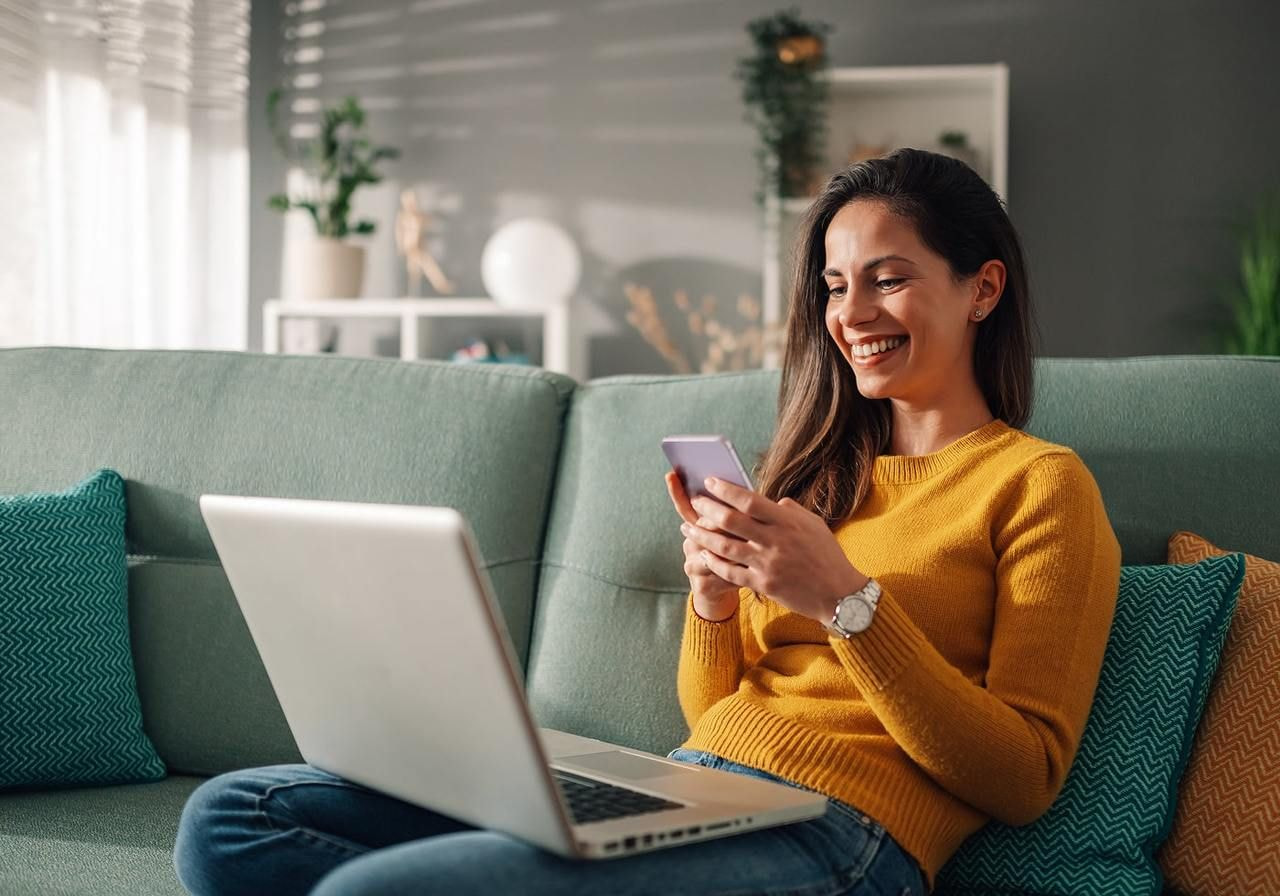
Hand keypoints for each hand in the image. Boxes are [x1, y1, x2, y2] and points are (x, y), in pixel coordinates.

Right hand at [664, 471, 739, 621]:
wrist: (722, 592)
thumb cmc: (735, 555)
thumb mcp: (734, 532)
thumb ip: (737, 511)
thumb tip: (745, 487)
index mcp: (697, 527)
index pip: (685, 506)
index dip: (677, 491)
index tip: (672, 473)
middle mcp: (690, 544)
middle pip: (702, 527)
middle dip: (722, 521)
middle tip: (742, 514)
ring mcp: (692, 565)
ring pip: (714, 551)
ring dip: (736, 547)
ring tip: (755, 544)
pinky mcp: (701, 585)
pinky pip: (722, 575)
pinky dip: (739, 572)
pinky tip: (753, 569)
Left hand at [682, 476, 869, 623]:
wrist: (839, 594)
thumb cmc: (827, 556)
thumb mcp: (814, 525)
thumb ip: (790, 511)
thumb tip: (772, 500)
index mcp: (787, 522)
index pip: (749, 500)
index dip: (726, 490)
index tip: (710, 482)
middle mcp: (775, 541)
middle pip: (732, 521)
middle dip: (708, 509)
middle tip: (694, 503)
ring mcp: (768, 564)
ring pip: (725, 547)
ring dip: (703, 536)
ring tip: (688, 529)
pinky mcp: (764, 585)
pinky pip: (731, 573)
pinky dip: (714, 563)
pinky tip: (703, 555)